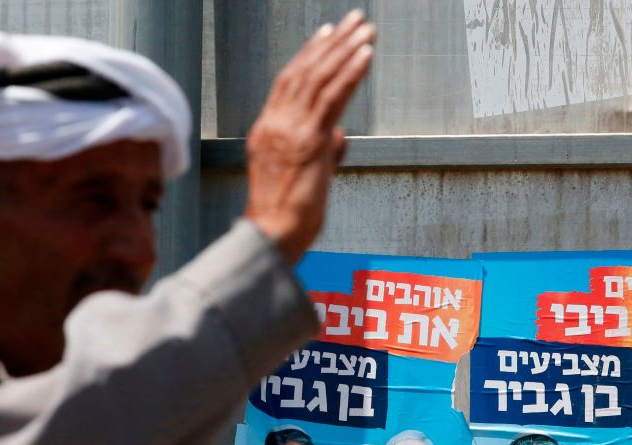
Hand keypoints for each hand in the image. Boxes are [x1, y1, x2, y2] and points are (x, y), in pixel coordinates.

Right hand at [244, 10, 374, 263]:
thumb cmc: (286, 217)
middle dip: (331, 43)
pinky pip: (331, 98)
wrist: (273, 236)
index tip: (327, 35)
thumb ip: (319, 150)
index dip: (309, 55)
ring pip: (318, 79)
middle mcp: (274, 124)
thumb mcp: (301, 176)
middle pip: (303, 72)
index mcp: (266, 131)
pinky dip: (350, 73)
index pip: (287, 82)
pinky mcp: (309, 142)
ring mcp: (290, 131)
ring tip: (365, 29)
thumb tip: (339, 136)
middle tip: (353, 20)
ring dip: (345, 50)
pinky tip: (365, 55)